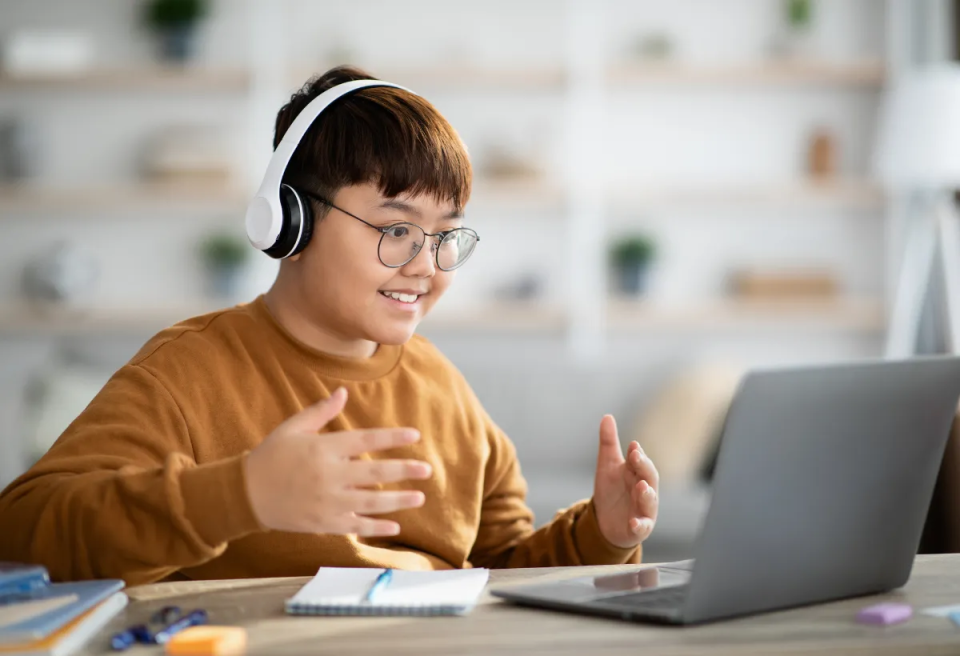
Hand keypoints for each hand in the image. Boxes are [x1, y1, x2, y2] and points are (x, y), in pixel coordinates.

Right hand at [244, 387, 432, 536]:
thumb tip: (343, 392)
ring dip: (398, 501)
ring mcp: (326, 502)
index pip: (365, 440)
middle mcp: (328, 475)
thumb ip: (321, 412)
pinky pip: (355, 526)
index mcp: (323, 448)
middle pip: (374, 473)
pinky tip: (395, 526)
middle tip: (428, 470)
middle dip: (404, 471)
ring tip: (420, 498)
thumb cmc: (271, 456)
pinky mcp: (322, 523)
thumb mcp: (293, 428)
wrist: (244, 494)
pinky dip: (376, 528)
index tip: (414, 435)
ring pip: (370, 502)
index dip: (392, 437)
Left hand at [592, 415, 658, 548]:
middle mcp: (645, 491)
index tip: (632, 445)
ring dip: (647, 494)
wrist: (605, 523)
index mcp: (638, 474)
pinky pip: (642, 527)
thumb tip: (607, 416)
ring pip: (650, 501)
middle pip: (649, 477)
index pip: (641, 462)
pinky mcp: (639, 528)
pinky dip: (639, 525)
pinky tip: (633, 522)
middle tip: (636, 457)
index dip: (638, 455)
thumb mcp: (606, 466)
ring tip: (641, 486)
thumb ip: (608, 443)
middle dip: (644, 467)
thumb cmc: (611, 492)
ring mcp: (644, 510)